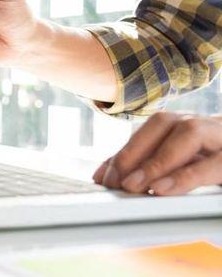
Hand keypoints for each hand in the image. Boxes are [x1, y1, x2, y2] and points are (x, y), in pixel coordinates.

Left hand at [93, 112, 221, 194]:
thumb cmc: (215, 162)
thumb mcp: (182, 162)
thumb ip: (146, 164)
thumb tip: (102, 174)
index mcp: (188, 124)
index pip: (149, 129)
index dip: (124, 151)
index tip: (102, 178)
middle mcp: (206, 123)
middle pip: (165, 123)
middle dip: (135, 151)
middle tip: (115, 181)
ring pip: (189, 134)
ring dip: (158, 161)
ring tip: (136, 185)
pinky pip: (214, 163)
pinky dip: (185, 176)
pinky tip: (164, 189)